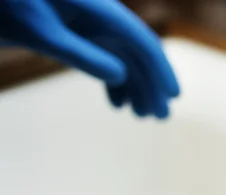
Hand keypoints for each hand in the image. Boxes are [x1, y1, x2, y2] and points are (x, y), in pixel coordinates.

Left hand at [0, 0, 178, 117]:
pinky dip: (114, 80)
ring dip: (135, 86)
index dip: (161, 70)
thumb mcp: (42, 34)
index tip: (173, 97)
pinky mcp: (77, 29)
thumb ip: (82, 55)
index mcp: (100, 9)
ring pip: (124, 57)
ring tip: (139, 115)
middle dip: (150, 84)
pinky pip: (106, 56)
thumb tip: (121, 76)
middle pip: (137, 52)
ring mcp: (90, 23)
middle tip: (158, 116)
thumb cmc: (10, 6)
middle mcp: (101, 15)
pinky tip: (117, 103)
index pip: (142, 41)